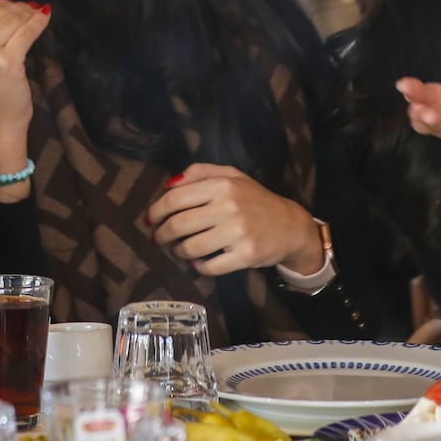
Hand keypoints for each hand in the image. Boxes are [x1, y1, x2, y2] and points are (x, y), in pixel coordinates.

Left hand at [145, 163, 323, 275]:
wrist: (290, 226)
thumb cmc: (255, 200)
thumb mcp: (232, 176)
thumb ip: (199, 172)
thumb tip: (168, 185)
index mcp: (222, 185)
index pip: (175, 198)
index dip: (156, 211)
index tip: (150, 220)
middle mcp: (229, 207)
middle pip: (177, 225)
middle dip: (161, 236)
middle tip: (159, 240)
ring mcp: (238, 233)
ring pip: (190, 248)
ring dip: (177, 253)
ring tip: (178, 251)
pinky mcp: (246, 255)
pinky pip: (209, 267)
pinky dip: (198, 267)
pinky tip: (198, 262)